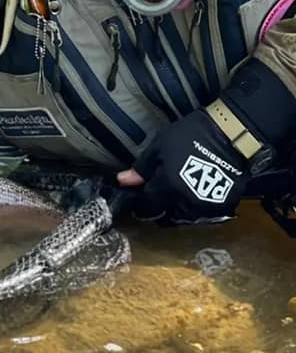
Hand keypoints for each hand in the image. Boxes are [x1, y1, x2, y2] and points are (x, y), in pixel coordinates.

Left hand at [116, 109, 248, 224]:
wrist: (229, 136)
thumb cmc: (191, 136)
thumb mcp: (160, 146)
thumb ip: (142, 168)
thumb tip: (123, 181)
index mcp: (168, 187)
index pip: (148, 207)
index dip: (140, 205)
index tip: (138, 199)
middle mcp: (186, 203)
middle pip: (166, 216)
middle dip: (159, 207)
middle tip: (158, 192)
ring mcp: (206, 208)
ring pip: (184, 217)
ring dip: (177, 208)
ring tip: (177, 190)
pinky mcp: (222, 208)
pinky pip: (202, 214)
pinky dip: (195, 207)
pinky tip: (194, 190)